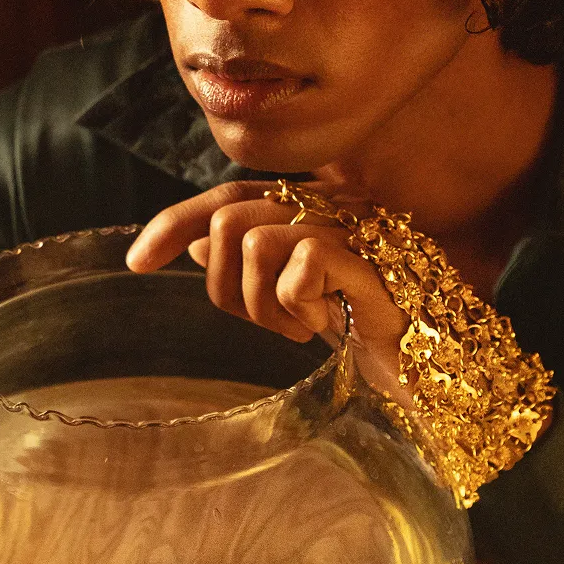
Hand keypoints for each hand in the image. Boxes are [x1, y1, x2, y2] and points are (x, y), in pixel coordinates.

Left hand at [126, 180, 412, 401]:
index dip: (173, 223)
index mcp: (306, 207)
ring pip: (256, 242)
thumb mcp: (288, 298)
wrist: (428, 365)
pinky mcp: (372, 260)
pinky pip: (298, 269)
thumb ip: (246, 265)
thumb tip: (194, 244)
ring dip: (263, 303)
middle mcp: (327, 205)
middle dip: (227, 286)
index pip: (224, 199)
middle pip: (229, 220)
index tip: (136, 263)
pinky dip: (300, 308)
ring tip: (298, 326)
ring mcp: (352, 229)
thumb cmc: (359, 324)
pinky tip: (329, 324)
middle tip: (265, 322)